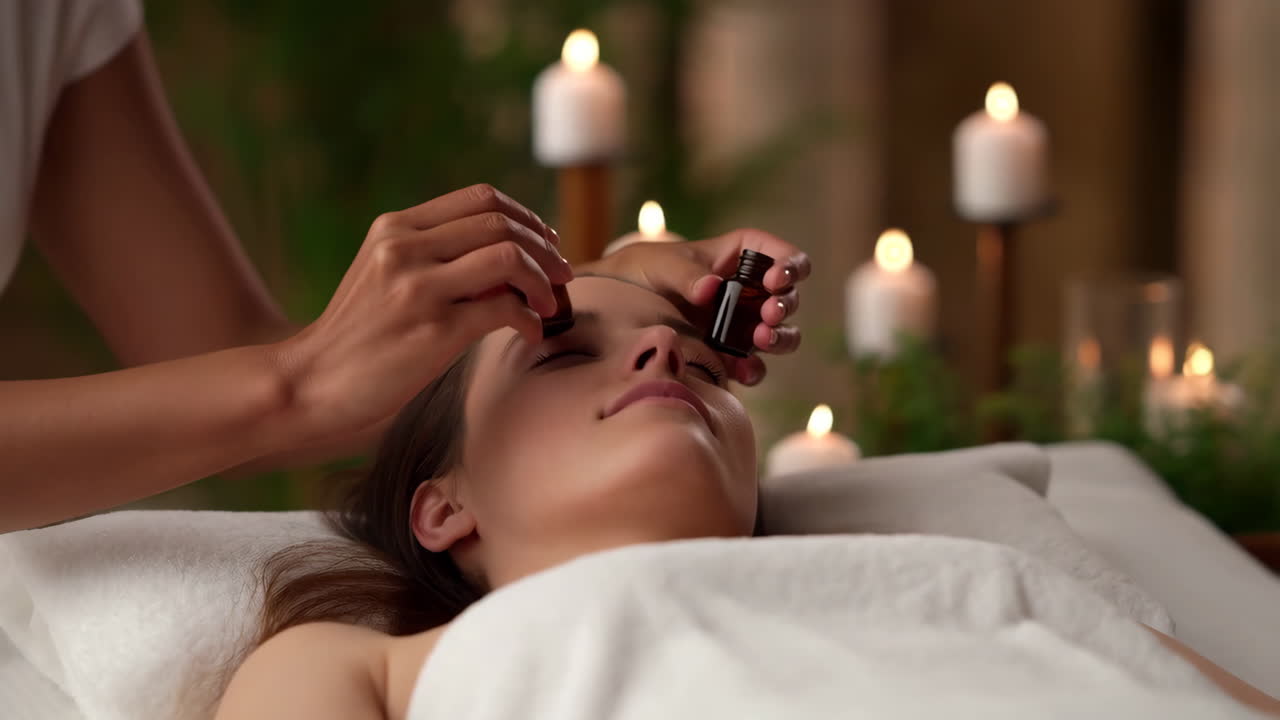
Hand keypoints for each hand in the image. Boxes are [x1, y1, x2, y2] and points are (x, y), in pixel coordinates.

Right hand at [268, 184, 571, 443]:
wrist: (309, 383)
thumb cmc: (357, 336)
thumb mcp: (383, 275)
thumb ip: (432, 256)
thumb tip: (509, 257)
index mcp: (394, 228)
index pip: (480, 198)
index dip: (525, 216)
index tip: (546, 241)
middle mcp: (405, 248)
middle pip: (501, 224)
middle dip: (545, 248)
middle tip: (563, 274)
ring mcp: (418, 288)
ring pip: (509, 258)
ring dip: (543, 279)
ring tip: (551, 303)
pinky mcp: (434, 330)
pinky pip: (505, 308)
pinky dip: (530, 318)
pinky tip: (531, 332)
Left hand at [584, 229, 809, 384]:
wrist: (622, 307)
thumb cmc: (647, 271)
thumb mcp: (662, 264)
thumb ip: (686, 274)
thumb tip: (711, 289)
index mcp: (742, 256)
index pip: (781, 254)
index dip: (788, 265)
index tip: (773, 279)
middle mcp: (751, 290)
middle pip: (788, 296)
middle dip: (783, 305)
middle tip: (768, 313)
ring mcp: (744, 324)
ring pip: (782, 333)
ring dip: (780, 337)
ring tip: (762, 339)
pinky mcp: (732, 354)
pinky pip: (755, 365)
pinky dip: (755, 369)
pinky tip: (743, 370)